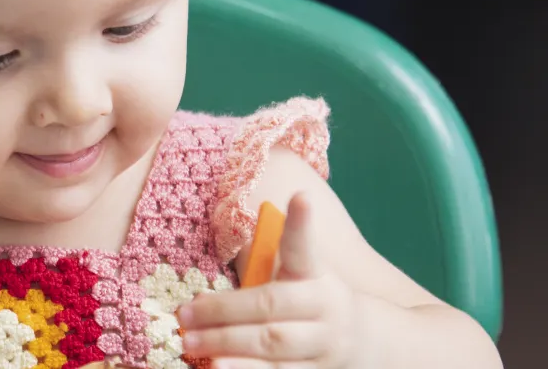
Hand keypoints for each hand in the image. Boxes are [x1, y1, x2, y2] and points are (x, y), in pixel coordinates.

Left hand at [178, 193, 360, 367]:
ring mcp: (324, 344)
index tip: (301, 196)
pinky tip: (218, 368)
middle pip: (272, 306)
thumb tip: (221, 250)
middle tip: (185, 314)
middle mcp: (325, 307)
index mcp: (316, 276)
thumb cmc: (309, 302)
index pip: (305, 249)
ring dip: (228, 345)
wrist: (361, 342)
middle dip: (224, 311)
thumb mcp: (298, 277)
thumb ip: (265, 263)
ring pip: (274, 346)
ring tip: (192, 344)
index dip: (302, 225)